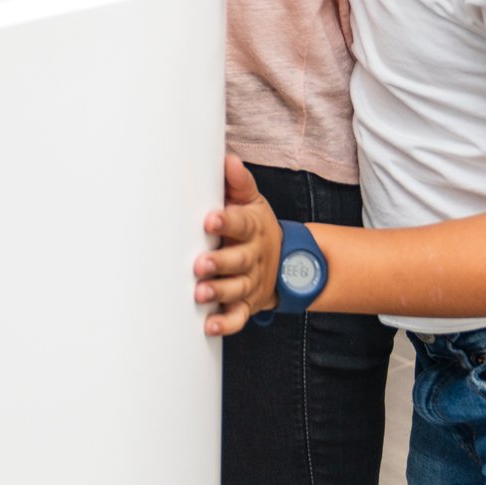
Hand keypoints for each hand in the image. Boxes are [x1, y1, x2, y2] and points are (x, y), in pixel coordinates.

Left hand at [196, 154, 281, 335]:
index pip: (241, 223)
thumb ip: (238, 182)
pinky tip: (209, 326)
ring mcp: (251, 282)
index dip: (226, 222)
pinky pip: (238, 317)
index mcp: (252, 228)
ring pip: (237, 289)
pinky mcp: (247, 304)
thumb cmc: (254, 226)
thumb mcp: (251, 201)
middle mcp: (253, 257)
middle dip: (220, 263)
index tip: (210, 219)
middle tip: (201, 264)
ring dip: (219, 292)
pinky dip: (225, 323)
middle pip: (238, 261)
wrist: (284, 261)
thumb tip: (227, 158)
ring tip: (201, 294)